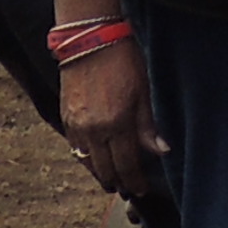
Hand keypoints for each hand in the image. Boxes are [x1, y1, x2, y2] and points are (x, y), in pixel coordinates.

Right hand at [61, 31, 167, 208]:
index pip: (126, 165)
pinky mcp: (66, 117)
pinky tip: (94, 158)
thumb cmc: (122, 60)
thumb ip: (148, 126)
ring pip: (87, 161)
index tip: (140, 189)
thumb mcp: (143, 91)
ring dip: (99, 172)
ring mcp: (77, 125)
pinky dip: (85, 156)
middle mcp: (94, 130)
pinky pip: (75, 147)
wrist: (90, 38)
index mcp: (116, 124)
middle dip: (117, 181)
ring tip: (111, 179)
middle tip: (127, 188)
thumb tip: (161, 151)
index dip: (134, 180)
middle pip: (105, 168)